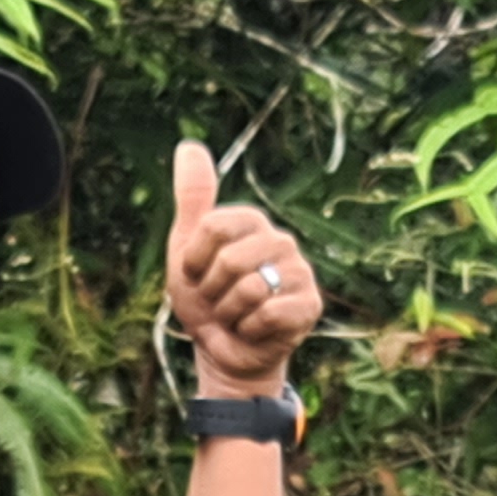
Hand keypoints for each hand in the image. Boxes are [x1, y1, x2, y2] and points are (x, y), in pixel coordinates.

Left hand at [164, 139, 320, 397]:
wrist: (223, 350)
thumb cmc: (205, 299)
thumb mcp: (186, 247)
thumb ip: (193, 199)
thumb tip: (189, 145)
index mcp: (251, 222)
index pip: (212, 227)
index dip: (194, 260)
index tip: (198, 273)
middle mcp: (280, 240)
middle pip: (229, 260)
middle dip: (212, 292)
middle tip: (220, 300)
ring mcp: (299, 271)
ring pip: (249, 289)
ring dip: (230, 314)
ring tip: (237, 315)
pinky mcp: (310, 305)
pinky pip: (268, 313)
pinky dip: (250, 329)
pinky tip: (256, 329)